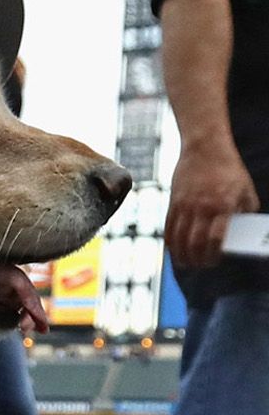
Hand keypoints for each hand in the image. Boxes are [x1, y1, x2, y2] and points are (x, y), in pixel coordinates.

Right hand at [166, 138, 260, 267]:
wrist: (204, 148)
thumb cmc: (229, 169)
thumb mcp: (246, 189)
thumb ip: (245, 211)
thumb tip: (240, 231)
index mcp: (222, 205)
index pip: (215, 239)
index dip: (213, 254)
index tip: (216, 260)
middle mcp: (201, 207)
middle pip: (194, 243)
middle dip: (197, 260)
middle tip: (201, 266)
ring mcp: (184, 206)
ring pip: (178, 239)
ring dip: (181, 255)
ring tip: (186, 263)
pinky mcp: (173, 203)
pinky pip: (168, 229)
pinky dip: (170, 243)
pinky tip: (174, 251)